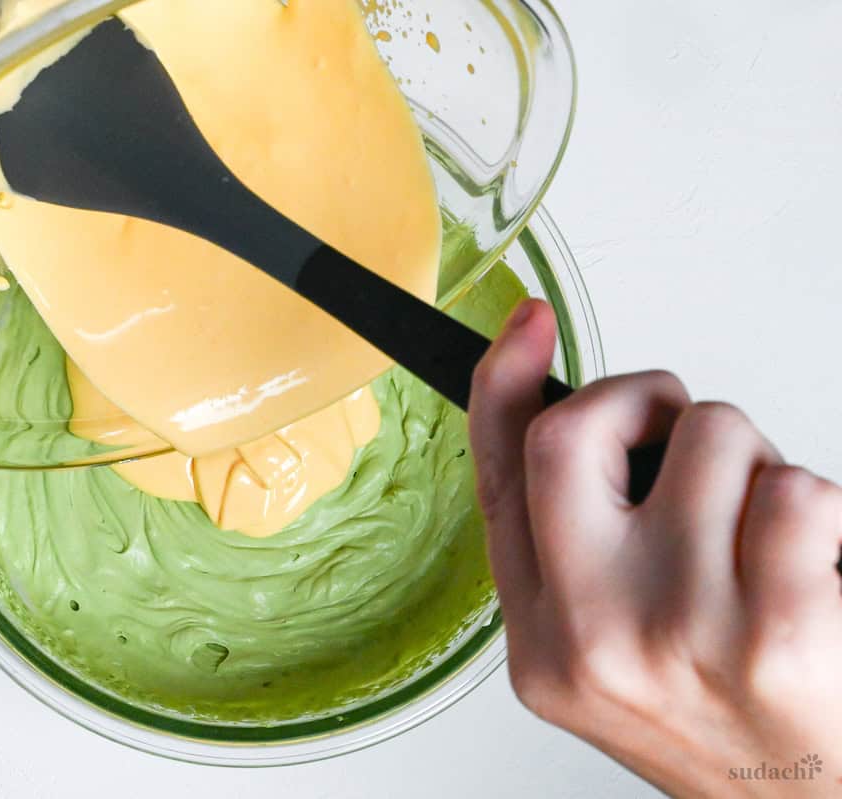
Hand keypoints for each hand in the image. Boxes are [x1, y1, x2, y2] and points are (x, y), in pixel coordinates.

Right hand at [469, 299, 841, 797]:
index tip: (530, 321)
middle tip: (681, 427)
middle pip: (572, 433)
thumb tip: (581, 414)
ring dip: (754, 463)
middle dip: (644, 397)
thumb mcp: (602, 643)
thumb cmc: (716, 714)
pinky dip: (815, 506)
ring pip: (715, 439)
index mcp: (537, 631)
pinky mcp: (776, 635)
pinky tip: (809, 565)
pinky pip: (798, 489)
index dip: (506, 380)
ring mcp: (677, 632)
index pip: (498, 475)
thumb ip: (574, 539)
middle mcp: (588, 631)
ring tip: (761, 534)